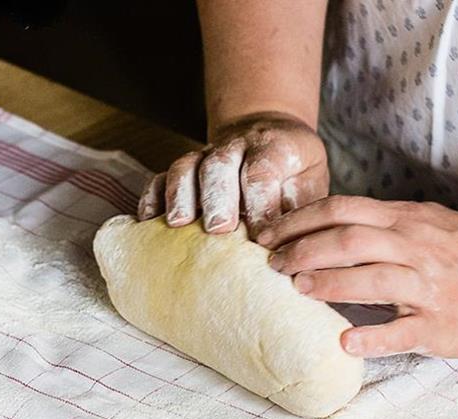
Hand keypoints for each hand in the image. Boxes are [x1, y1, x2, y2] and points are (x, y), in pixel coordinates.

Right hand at [136, 112, 328, 235]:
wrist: (268, 134)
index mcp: (273, 147)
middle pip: (219, 166)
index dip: (259, 204)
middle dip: (217, 197)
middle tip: (218, 228)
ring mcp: (204, 155)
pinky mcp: (184, 168)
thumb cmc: (293, 172)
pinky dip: (152, 196)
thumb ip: (300, 208)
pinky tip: (147, 220)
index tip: (260, 237)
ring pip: (186, 167)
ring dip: (180, 195)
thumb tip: (295, 247)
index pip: (261, 172)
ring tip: (178, 224)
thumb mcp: (309, 181)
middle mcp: (235, 146)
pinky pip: (161, 176)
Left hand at [258, 196, 457, 358]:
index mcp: (406, 221)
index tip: (268, 234)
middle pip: (348, 241)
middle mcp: (415, 248)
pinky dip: (372, 338)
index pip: (342, 211)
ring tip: (298, 290)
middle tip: (274, 265)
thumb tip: (322, 227)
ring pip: (371, 279)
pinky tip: (344, 343)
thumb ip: (380, 223)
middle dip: (303, 251)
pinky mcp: (439, 325)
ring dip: (329, 283)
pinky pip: (402, 332)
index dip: (300, 220)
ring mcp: (429, 287)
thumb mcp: (425, 222)